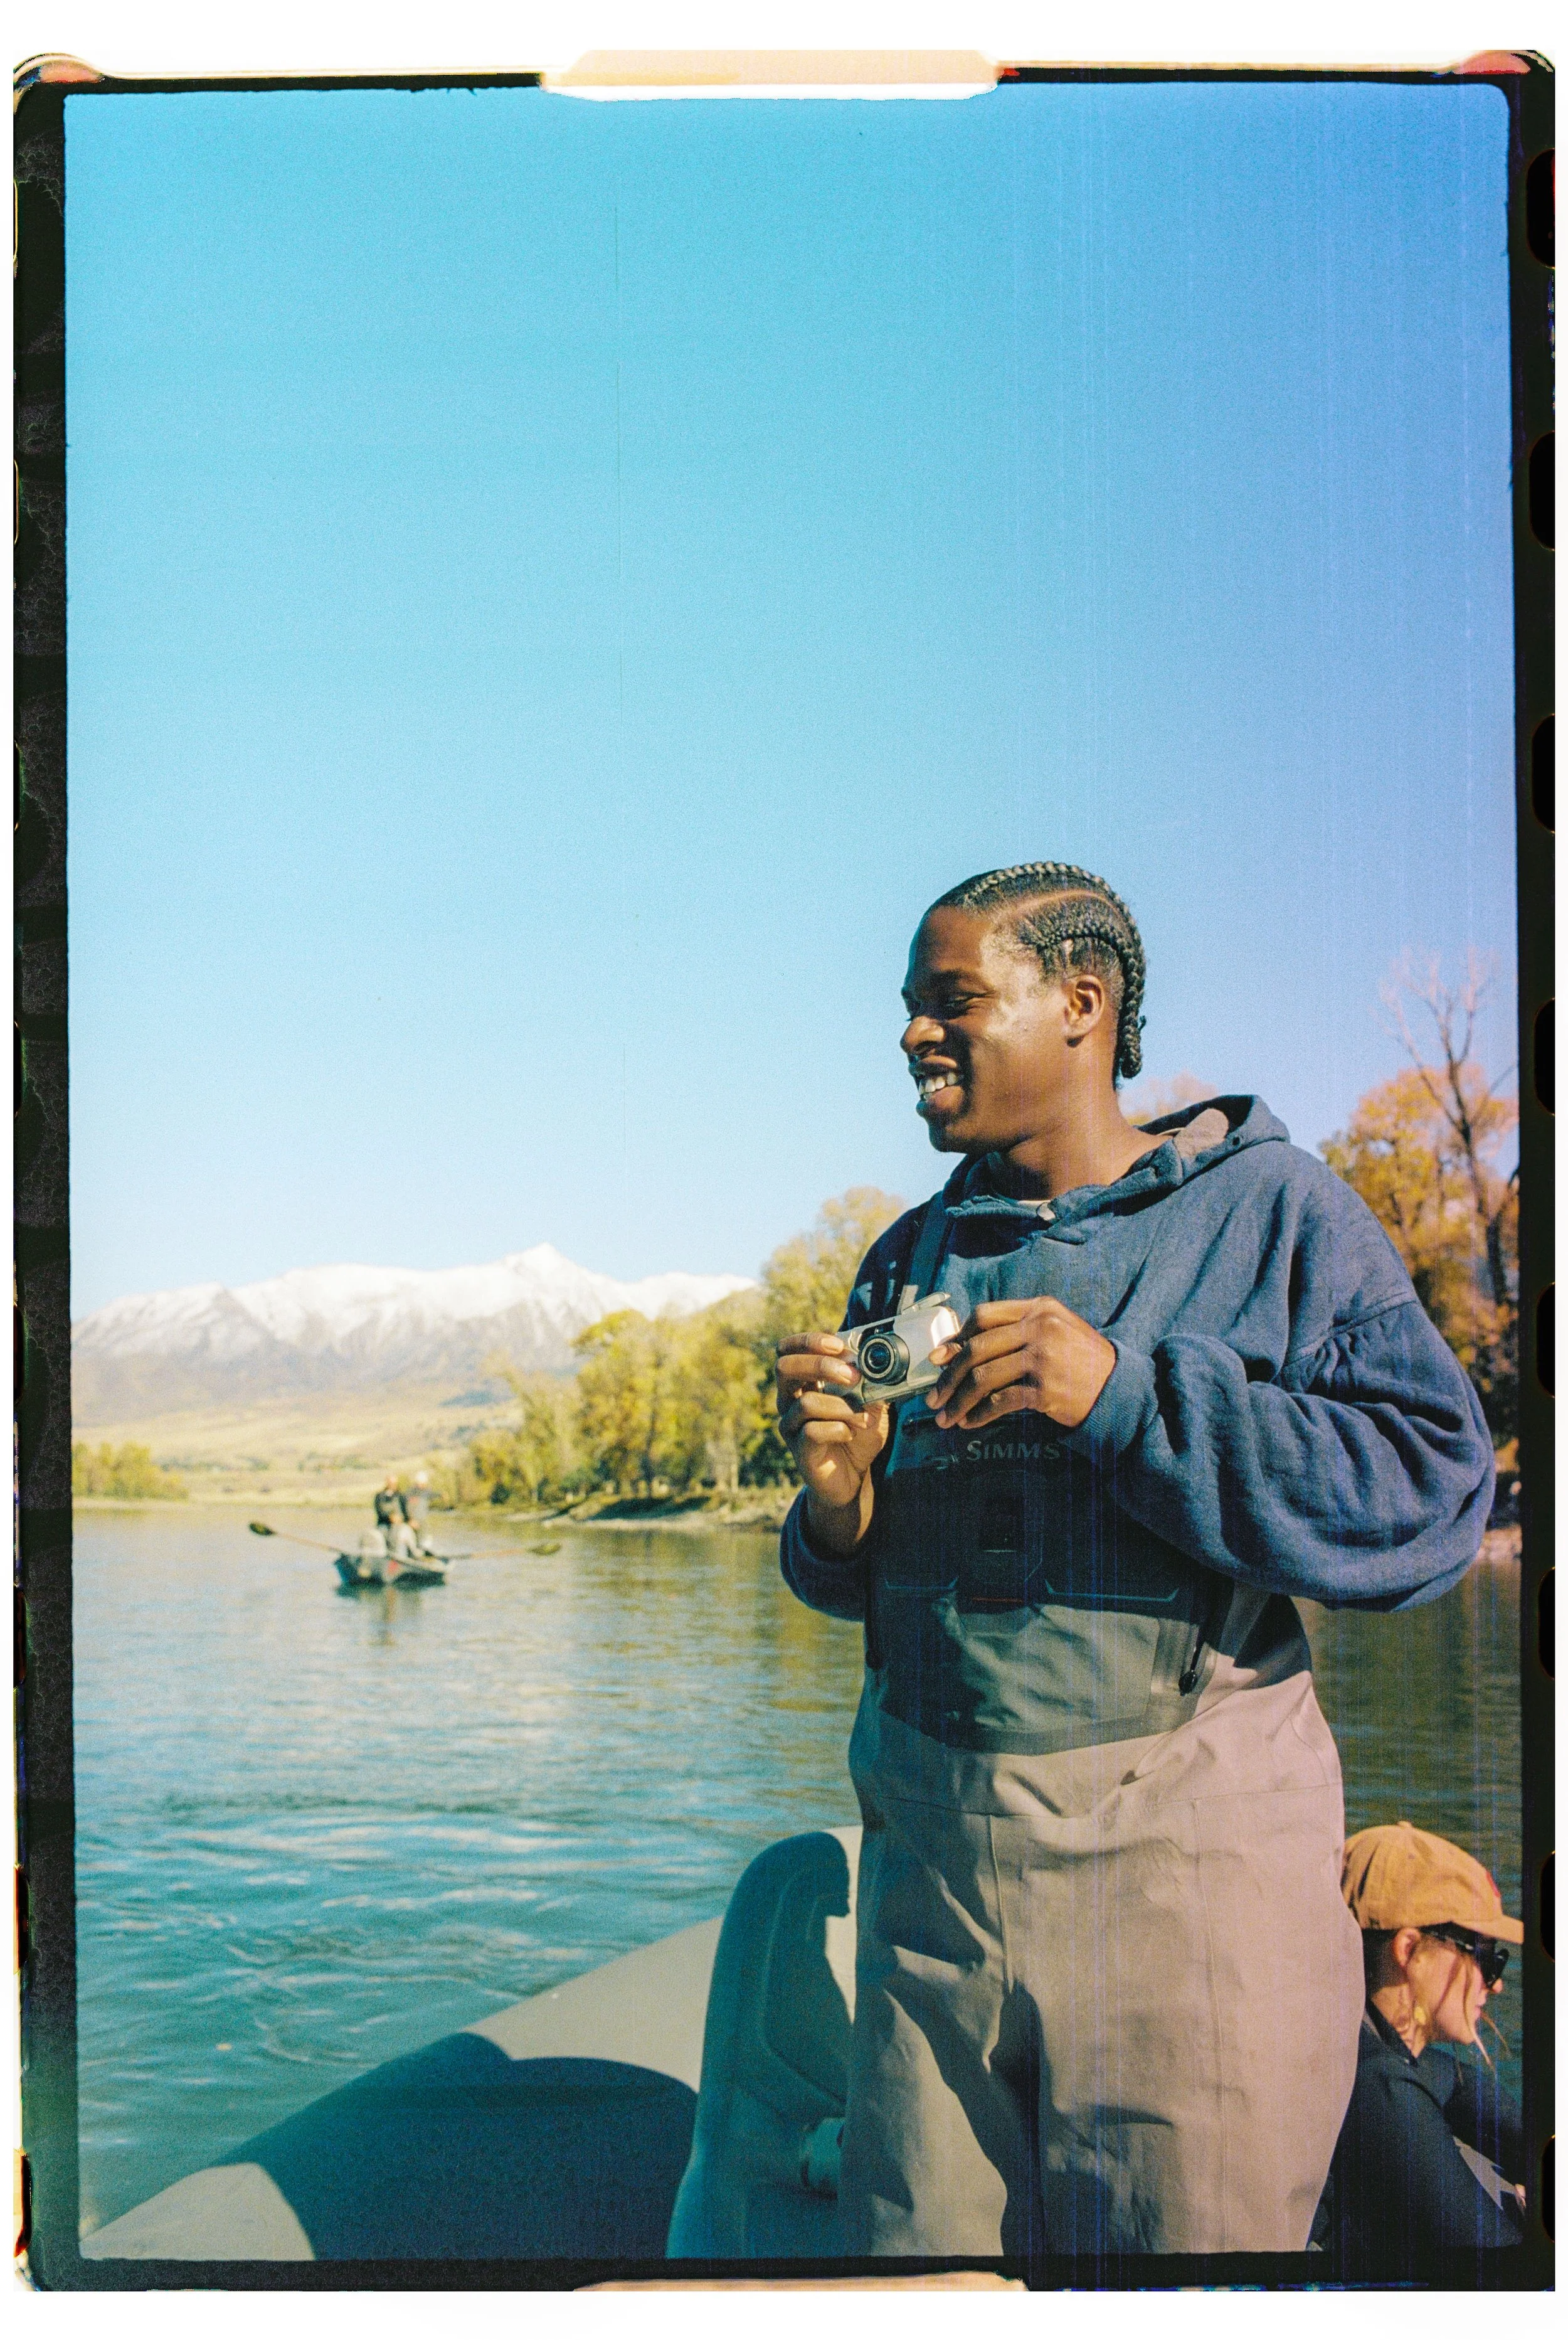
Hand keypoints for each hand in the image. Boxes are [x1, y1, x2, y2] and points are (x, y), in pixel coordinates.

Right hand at [776, 1332, 888, 1549]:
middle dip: (819, 1366)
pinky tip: (850, 1434)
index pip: (788, 1350)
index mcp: (803, 1382)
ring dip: (841, 1406)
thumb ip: (871, 1381)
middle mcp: (789, 1401)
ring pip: (805, 1403)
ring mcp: (791, 1426)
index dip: (808, 1341)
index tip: (838, 1345)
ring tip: (861, 1416)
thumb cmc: (858, 1434)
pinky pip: (812, 1432)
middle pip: (784, 1368)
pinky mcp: (799, 1450)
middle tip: (851, 1376)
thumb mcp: (870, 1402)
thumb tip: (881, 1359)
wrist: (854, 1478)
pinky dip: (838, 1429)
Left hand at [925, 1298, 1115, 1430]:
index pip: (985, 1316)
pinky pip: (1000, 1401)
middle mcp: (1040, 1328)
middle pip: (977, 1349)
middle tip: (933, 1397)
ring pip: (984, 1377)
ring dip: (959, 1400)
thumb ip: (1015, 1331)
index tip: (938, 1358)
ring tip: (946, 1417)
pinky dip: (980, 1414)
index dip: (956, 1338)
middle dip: (948, 1376)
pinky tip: (970, 1423)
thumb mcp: (1055, 1331)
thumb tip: (958, 1348)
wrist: (1121, 1389)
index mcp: (1039, 1309)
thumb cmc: (1082, 1361)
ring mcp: (1043, 1358)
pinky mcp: (1046, 1389)